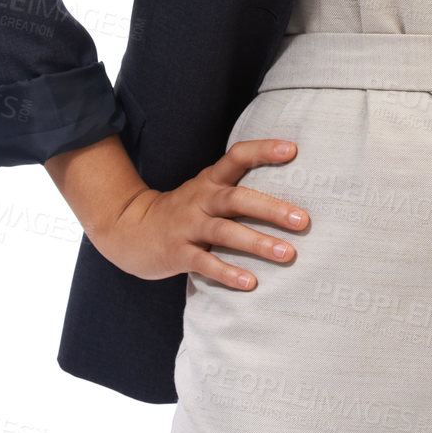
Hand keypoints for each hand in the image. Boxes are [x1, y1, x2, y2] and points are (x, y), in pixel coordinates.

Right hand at [96, 138, 309, 289]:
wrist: (129, 230)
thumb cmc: (183, 211)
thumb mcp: (205, 191)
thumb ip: (236, 189)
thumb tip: (287, 194)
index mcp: (209, 180)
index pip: (237, 156)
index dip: (263, 151)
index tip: (292, 150)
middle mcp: (200, 199)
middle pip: (237, 198)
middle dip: (271, 209)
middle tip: (303, 220)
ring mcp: (188, 226)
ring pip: (225, 232)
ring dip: (257, 243)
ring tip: (287, 254)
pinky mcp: (177, 253)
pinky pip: (204, 263)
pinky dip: (228, 273)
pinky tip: (250, 283)